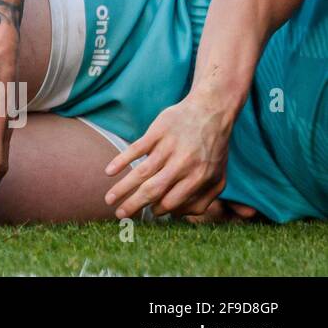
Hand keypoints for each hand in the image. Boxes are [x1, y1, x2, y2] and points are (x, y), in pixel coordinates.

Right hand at [104, 96, 233, 219]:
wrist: (211, 111)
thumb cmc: (213, 148)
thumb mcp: (218, 177)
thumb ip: (204, 199)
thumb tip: (179, 215)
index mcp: (199, 178)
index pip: (172, 202)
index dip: (159, 210)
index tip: (149, 212)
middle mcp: (183, 165)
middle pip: (153, 190)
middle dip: (134, 205)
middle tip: (119, 216)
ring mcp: (168, 147)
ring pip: (141, 172)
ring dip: (122, 188)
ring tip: (108, 200)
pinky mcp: (157, 132)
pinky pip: (136, 149)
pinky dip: (121, 160)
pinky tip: (109, 171)